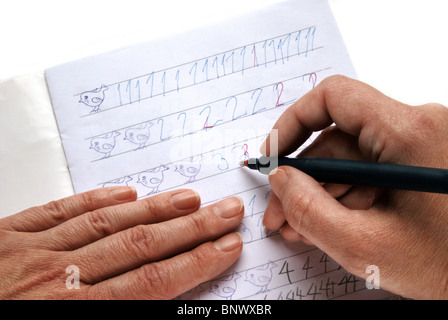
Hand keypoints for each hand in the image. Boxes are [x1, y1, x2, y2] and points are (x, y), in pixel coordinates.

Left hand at [0, 187, 243, 298]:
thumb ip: (112, 319)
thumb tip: (153, 299)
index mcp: (70, 316)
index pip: (149, 285)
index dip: (195, 263)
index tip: (226, 246)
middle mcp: (54, 280)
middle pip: (138, 247)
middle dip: (190, 227)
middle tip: (225, 211)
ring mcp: (27, 252)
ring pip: (106, 223)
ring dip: (154, 209)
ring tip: (190, 197)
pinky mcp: (4, 234)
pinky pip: (58, 210)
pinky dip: (97, 200)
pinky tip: (125, 193)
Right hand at [262, 75, 447, 298]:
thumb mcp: (366, 246)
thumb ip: (309, 211)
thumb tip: (281, 179)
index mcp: (409, 132)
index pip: (333, 97)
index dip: (292, 122)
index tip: (273, 155)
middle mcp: (417, 128)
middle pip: (336, 140)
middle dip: (301, 179)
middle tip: (279, 214)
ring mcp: (420, 147)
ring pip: (351, 161)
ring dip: (321, 194)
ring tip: (301, 229)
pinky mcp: (418, 166)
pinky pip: (370, 173)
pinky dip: (346, 197)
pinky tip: (331, 225)